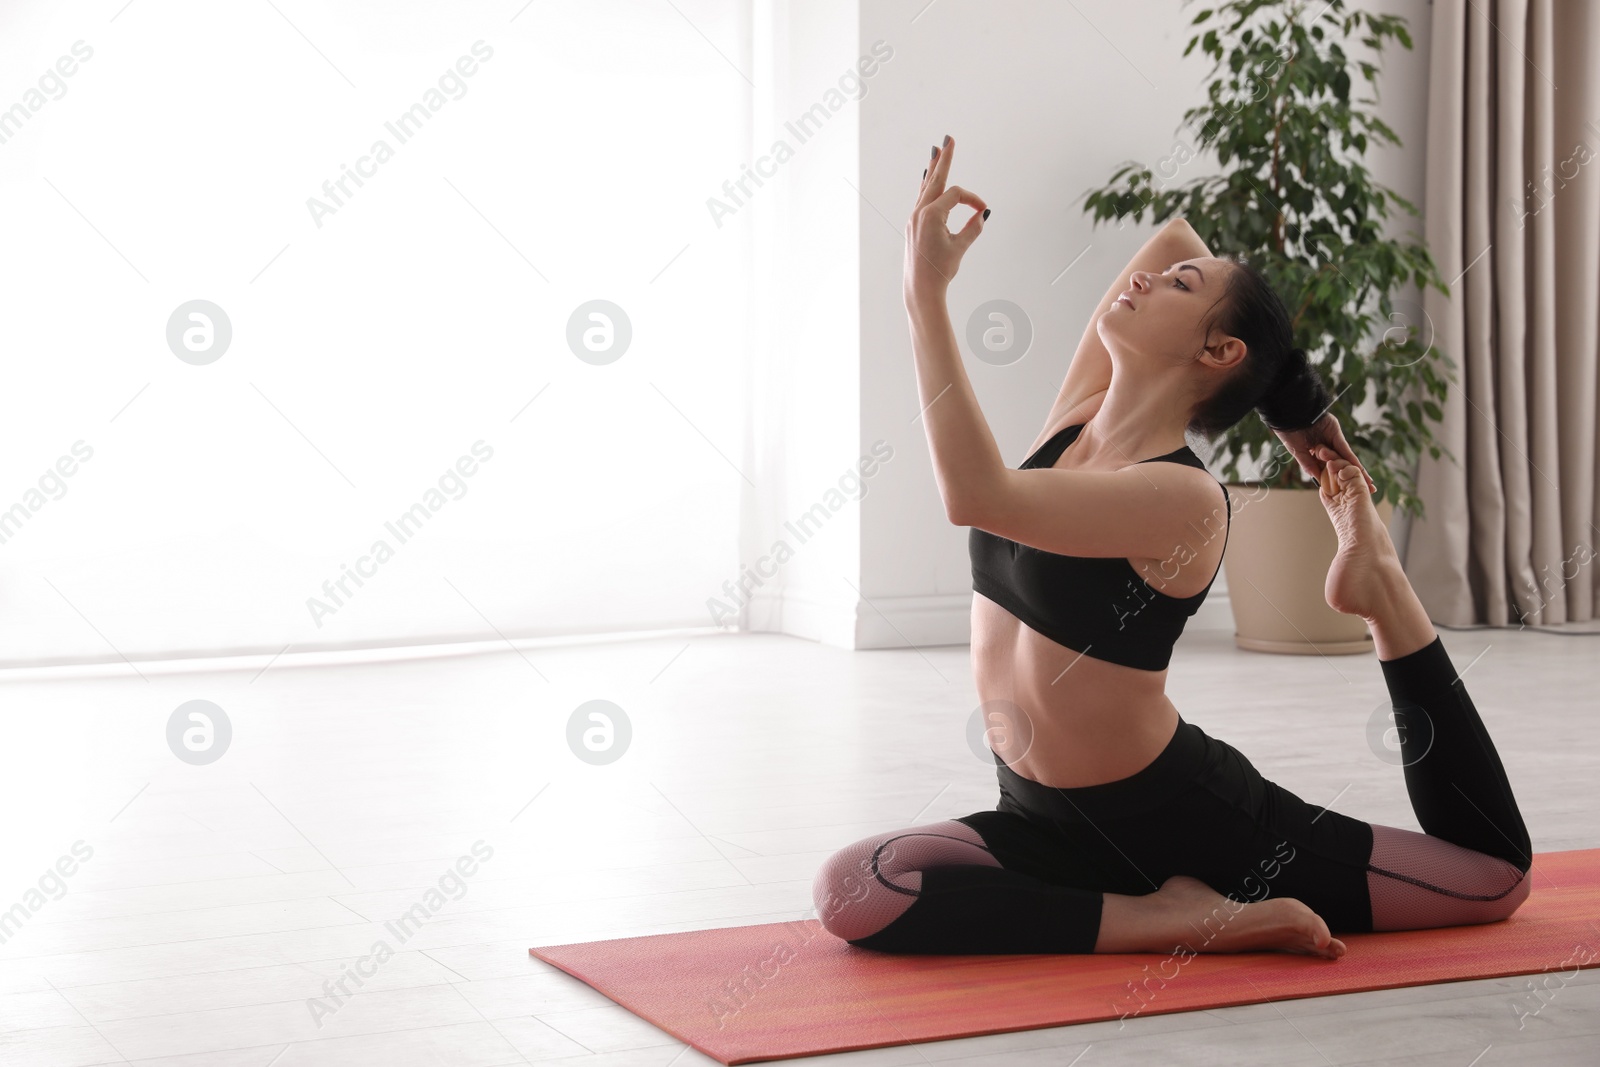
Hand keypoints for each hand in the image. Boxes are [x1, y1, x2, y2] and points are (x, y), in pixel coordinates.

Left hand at [904, 135, 987, 304]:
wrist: (920, 288)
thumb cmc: (940, 270)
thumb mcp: (960, 247)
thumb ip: (973, 228)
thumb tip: (982, 214)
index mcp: (931, 215)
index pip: (956, 195)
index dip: (972, 198)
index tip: (982, 210)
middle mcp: (919, 213)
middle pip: (935, 179)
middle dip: (944, 159)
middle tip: (949, 138)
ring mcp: (914, 218)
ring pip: (926, 187)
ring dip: (933, 168)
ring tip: (937, 150)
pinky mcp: (914, 225)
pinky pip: (921, 198)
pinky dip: (927, 185)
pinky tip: (926, 176)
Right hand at [1273, 412, 1376, 492]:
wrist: (1290, 414)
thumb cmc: (1288, 431)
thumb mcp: (1297, 451)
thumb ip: (1308, 463)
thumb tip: (1317, 477)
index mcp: (1315, 452)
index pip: (1330, 469)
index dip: (1339, 480)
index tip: (1347, 491)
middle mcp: (1326, 447)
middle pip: (1343, 465)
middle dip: (1354, 478)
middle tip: (1368, 489)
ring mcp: (1332, 441)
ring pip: (1347, 460)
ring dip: (1359, 472)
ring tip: (1369, 485)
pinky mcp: (1336, 435)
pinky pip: (1345, 450)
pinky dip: (1352, 461)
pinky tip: (1360, 472)